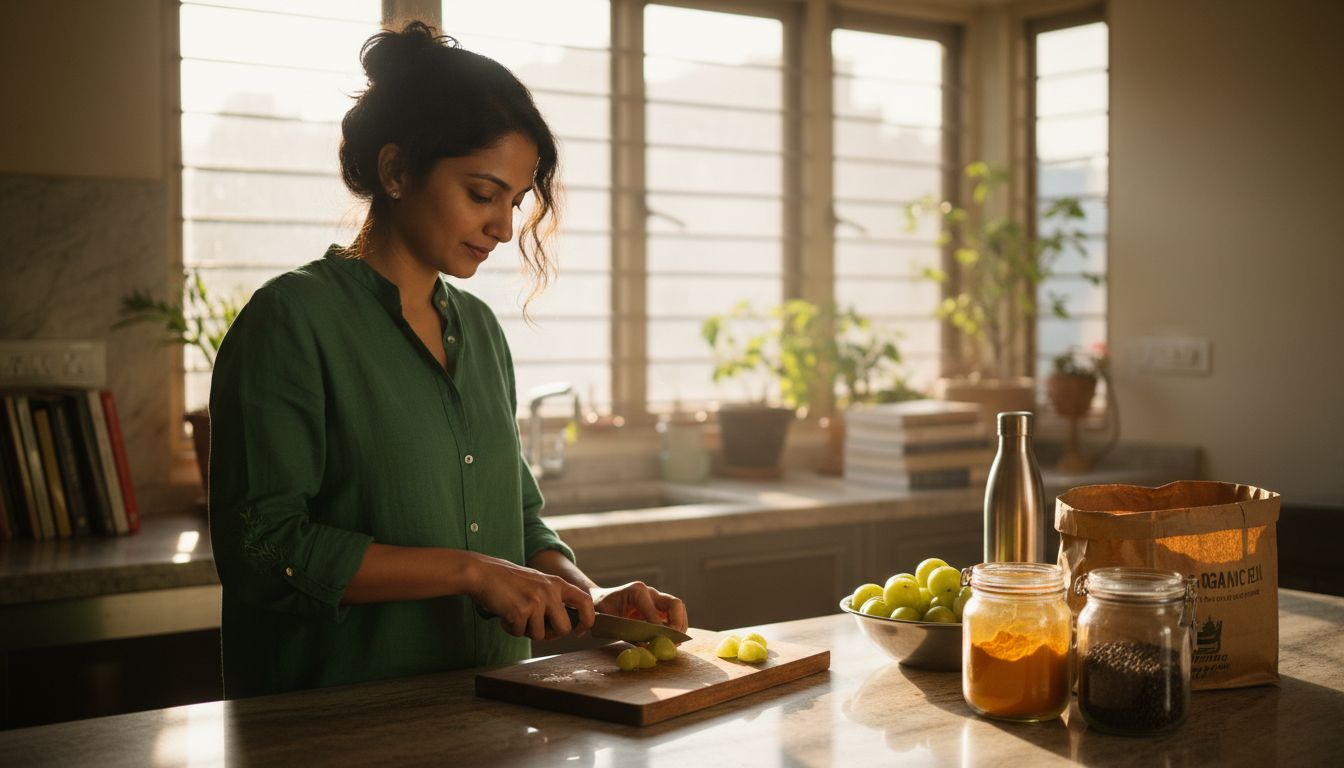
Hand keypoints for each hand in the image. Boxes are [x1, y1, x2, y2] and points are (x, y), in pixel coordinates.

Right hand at [468, 553, 595, 640]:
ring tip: (515, 614)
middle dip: (551, 635)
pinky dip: (511, 628)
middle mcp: (550, 592)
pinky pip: (520, 633)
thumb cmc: (508, 581)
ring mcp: (536, 601)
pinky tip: (505, 614)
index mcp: (557, 583)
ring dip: (526, 631)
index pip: (585, 602)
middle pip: (564, 629)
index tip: (579, 631)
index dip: (587, 619)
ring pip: (541, 635)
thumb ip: (553, 598)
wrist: (483, 573)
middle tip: (535, 627)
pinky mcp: (521, 611)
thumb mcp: (538, 582)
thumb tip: (568, 625)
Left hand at [591, 581, 688, 634]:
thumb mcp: (612, 621)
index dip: (660, 629)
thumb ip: (630, 633)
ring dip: (680, 625)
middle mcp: (650, 592)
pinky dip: (675, 626)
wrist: (599, 600)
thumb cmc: (603, 609)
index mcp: (637, 591)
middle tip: (675, 641)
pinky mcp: (657, 606)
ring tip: (675, 642)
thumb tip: (648, 648)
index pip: (655, 612)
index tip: (661, 643)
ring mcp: (655, 598)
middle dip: (678, 623)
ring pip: (678, 608)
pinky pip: (673, 614)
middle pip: (675, 604)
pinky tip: (670, 639)